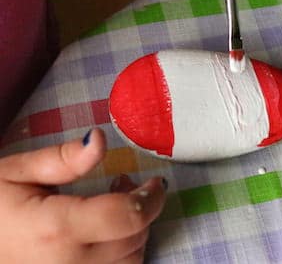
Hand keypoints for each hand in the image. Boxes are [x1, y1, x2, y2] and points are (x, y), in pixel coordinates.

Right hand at [0, 128, 166, 263]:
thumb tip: (100, 139)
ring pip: (131, 261)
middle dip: (143, 208)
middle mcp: (69, 263)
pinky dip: (123, 253)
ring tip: (116, 208)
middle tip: (127, 183)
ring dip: (136, 232)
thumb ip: (63, 158)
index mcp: (57, 228)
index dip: (150, 197)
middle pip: (134, 238)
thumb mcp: (17, 173)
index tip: (155, 182)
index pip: (127, 216)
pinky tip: (109, 234)